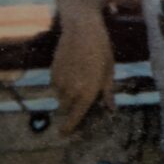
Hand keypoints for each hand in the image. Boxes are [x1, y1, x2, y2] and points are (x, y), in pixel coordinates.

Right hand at [50, 12, 115, 134]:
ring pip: (60, 98)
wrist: (82, 28)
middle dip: (72, 108)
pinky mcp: (52, 72)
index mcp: (88, 92)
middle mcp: (72, 90)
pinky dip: (60, 85)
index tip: (64, 134)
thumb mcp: (109, 70)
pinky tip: (71, 70)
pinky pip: (55, 86)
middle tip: (80, 99)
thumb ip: (108, 93)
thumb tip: (111, 109)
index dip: (69, 129)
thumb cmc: (101, 49)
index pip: (75, 118)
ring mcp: (60, 82)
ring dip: (67, 96)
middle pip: (66, 110)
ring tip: (79, 79)